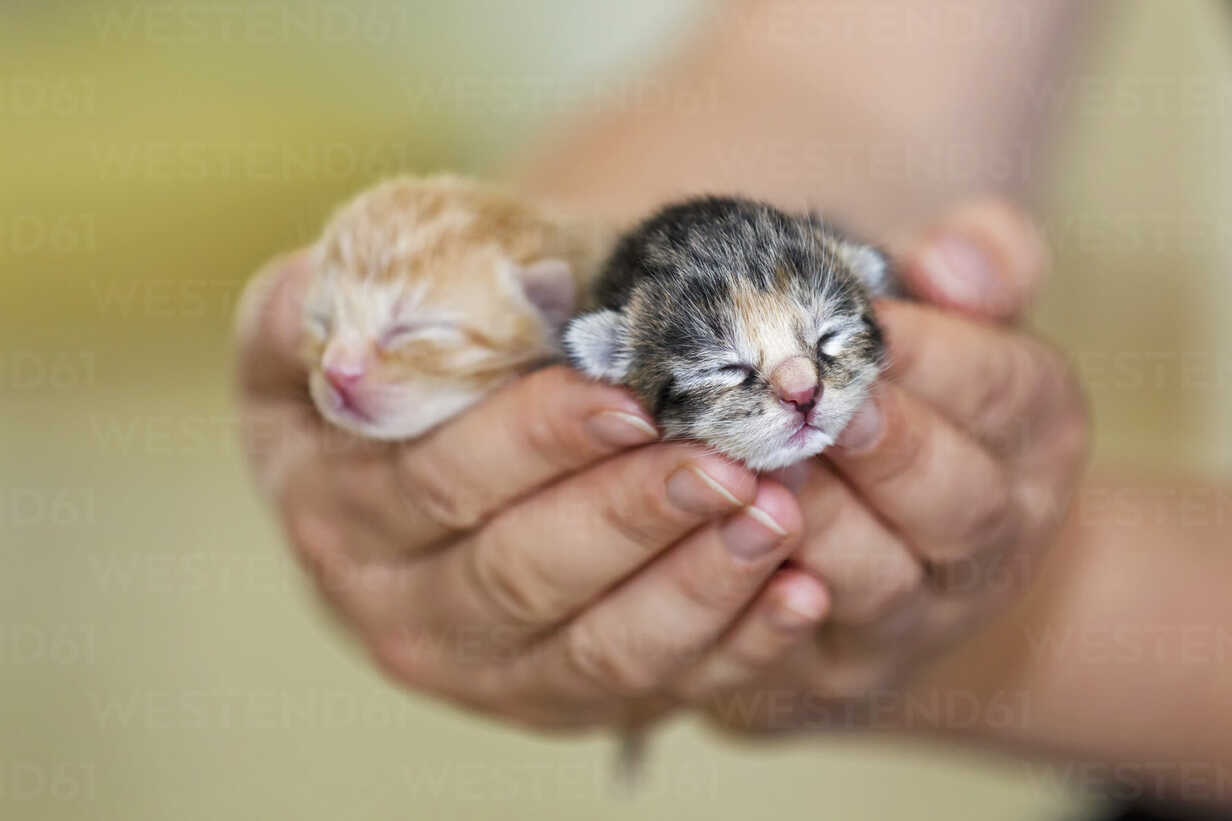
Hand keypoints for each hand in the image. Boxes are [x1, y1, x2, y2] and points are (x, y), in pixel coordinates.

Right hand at [235, 250, 830, 730]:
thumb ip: (341, 298)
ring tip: (777, 517)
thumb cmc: (429, 353)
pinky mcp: (554, 696)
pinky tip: (800, 593)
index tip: (627, 399)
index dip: (531, 444)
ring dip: (693, 585)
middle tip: (729, 463)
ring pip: (591, 645)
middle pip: (518, 571)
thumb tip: (337, 300)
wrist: (447, 438)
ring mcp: (479, 663)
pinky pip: (648, 686)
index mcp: (331, 493)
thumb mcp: (362, 314)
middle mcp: (391, 598)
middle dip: (629, 516)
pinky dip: (732, 645)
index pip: (437, 479)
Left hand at [696, 200, 1090, 732]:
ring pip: (879, 579)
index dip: (933, 354)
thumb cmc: (920, 400)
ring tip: (748, 464)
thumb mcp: (964, 322)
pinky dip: (762, 604)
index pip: (1002, 388)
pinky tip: (716, 548)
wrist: (912, 548)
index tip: (860, 319)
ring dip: (814, 522)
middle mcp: (996, 533)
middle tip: (808, 401)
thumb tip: (952, 259)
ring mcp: (923, 613)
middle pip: (957, 500)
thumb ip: (977, 266)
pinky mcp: (845, 666)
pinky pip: (807, 646)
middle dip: (884, 447)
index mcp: (1034, 433)